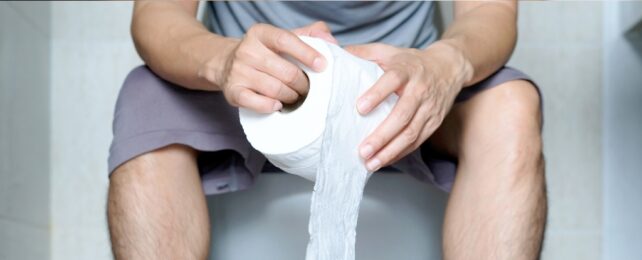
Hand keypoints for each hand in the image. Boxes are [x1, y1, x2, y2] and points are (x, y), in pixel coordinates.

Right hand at [217, 22, 335, 112]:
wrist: (227, 63)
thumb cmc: (265, 52)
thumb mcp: (283, 38)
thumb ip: (309, 35)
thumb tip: (330, 41)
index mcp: (260, 33)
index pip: (286, 40)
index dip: (306, 53)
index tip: (322, 65)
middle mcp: (246, 50)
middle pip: (285, 71)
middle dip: (302, 83)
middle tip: (308, 88)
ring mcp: (238, 71)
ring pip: (274, 89)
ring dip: (291, 96)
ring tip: (295, 96)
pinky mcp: (232, 91)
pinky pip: (255, 102)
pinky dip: (270, 106)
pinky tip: (278, 105)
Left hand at [346, 42, 472, 170]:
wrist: (449, 67)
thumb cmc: (411, 61)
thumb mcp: (388, 51)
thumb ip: (361, 53)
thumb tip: (331, 54)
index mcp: (406, 70)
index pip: (392, 80)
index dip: (377, 94)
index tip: (360, 108)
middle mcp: (420, 89)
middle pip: (402, 115)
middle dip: (382, 135)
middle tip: (363, 150)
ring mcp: (429, 108)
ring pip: (411, 133)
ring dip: (390, 150)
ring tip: (371, 163)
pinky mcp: (434, 122)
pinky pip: (417, 141)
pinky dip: (400, 153)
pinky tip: (384, 160)